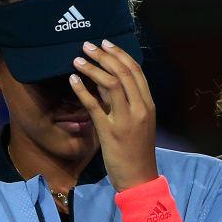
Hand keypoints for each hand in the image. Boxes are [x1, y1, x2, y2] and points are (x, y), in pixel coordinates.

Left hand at [69, 39, 157, 191]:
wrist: (139, 178)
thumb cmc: (137, 150)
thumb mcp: (137, 122)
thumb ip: (124, 101)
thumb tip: (105, 80)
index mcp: (148, 105)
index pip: (136, 71)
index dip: (120, 54)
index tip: (106, 43)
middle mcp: (140, 109)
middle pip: (124, 73)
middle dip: (104, 55)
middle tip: (87, 45)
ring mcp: (125, 120)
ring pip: (111, 84)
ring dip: (93, 68)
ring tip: (78, 59)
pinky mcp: (110, 132)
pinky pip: (94, 105)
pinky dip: (82, 89)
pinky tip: (73, 79)